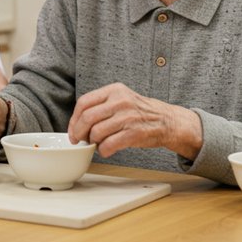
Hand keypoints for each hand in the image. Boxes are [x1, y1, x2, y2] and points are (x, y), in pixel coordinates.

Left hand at [68, 83, 202, 159]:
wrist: (168, 121)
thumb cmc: (141, 112)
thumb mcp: (122, 98)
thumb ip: (102, 105)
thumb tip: (78, 122)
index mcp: (114, 90)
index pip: (84, 102)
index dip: (74, 119)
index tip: (73, 129)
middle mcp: (120, 101)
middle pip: (87, 117)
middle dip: (79, 132)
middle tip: (79, 140)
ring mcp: (128, 117)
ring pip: (96, 132)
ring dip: (93, 142)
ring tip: (98, 143)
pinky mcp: (134, 133)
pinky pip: (108, 145)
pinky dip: (103, 150)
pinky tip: (107, 150)